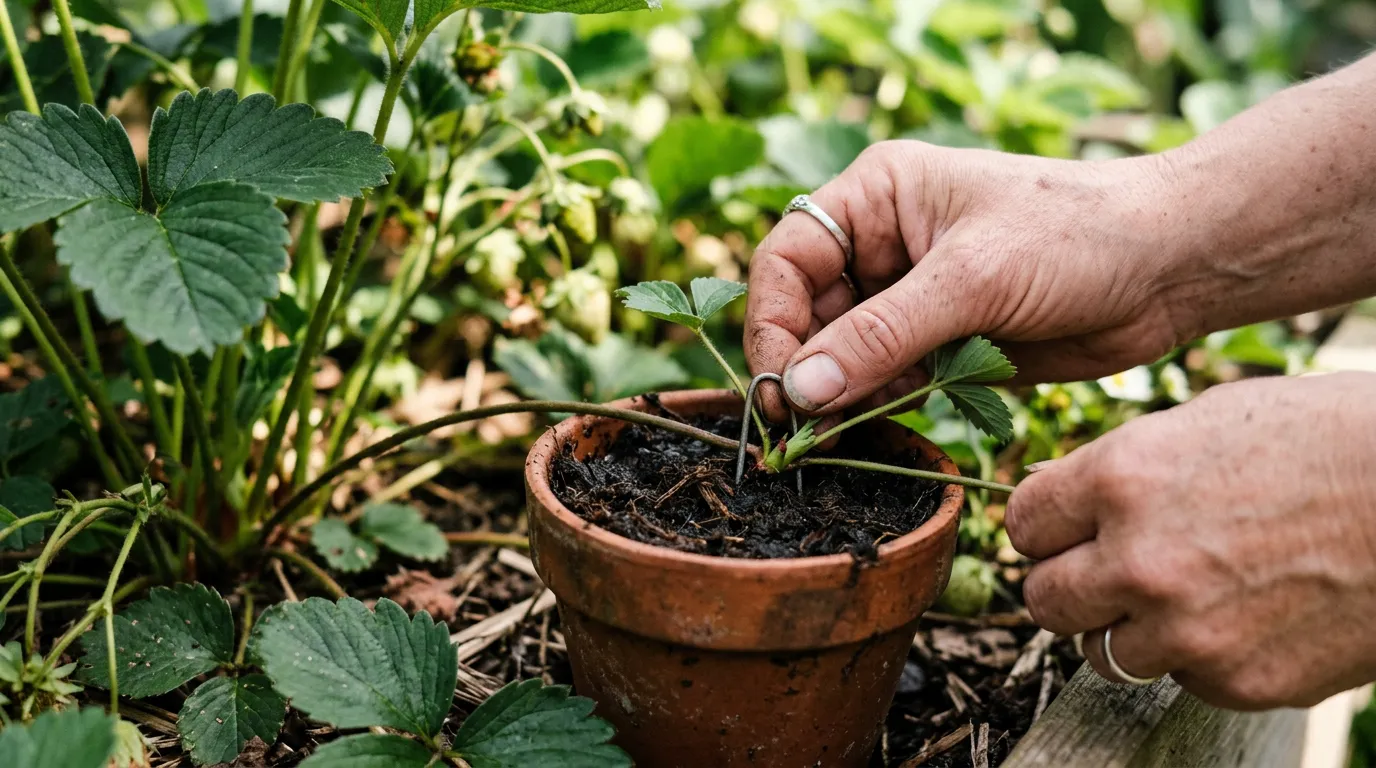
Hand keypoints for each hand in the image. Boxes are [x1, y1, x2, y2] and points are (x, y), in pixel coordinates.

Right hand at [744, 140, 1185, 420]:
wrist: (1172, 267)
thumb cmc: (1077, 236)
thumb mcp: (973, 279)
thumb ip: (882, 336)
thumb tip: (802, 390)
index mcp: (877, 196)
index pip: (788, 260)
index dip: (772, 323)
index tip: (781, 387)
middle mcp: (883, 244)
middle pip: (806, 313)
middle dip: (805, 369)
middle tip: (802, 430)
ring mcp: (911, 296)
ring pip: (842, 355)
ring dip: (840, 396)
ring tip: (841, 437)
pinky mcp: (941, 343)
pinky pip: (885, 381)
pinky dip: (878, 408)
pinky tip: (882, 426)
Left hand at [1007, 372, 1375, 708]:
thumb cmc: (1328, 439)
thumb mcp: (1206, 420)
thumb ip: (1118, 466)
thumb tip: (1051, 493)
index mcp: (1122, 479)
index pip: (1023, 524)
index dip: (1047, 526)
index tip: (1066, 529)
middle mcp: (1139, 560)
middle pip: (1043, 599)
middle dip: (1070, 583)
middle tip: (1110, 569)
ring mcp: (1187, 630)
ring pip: (1102, 651)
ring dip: (1130, 626)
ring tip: (1188, 591)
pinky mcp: (1237, 681)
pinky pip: (1180, 678)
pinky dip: (1198, 655)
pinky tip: (1246, 614)